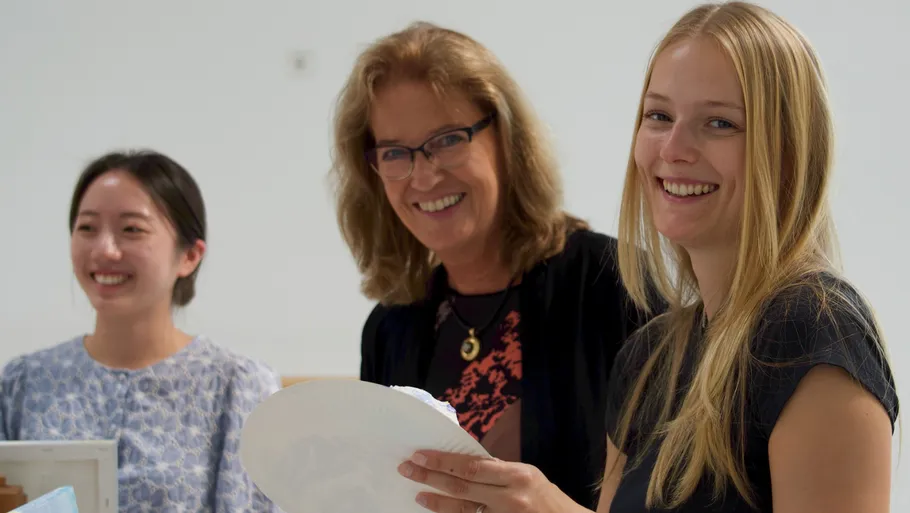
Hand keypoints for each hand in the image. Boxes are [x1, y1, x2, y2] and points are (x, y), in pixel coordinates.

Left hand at [398, 450, 578, 512]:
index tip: (420, 455)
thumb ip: (498, 470)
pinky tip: (437, 511)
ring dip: (437, 501)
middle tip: (407, 469)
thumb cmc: (546, 497)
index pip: (472, 466)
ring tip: (418, 493)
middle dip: (431, 477)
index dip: (443, 461)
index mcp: (517, 475)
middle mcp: (510, 497)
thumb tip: (464, 463)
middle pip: (462, 486)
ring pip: (462, 510)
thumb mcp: (527, 475)